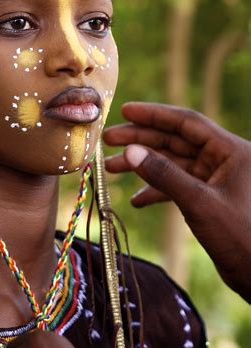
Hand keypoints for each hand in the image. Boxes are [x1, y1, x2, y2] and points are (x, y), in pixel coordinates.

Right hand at [103, 102, 250, 301]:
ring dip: (144, 166)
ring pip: (173, 164)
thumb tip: (131, 151)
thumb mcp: (199, 203)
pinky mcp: (210, 199)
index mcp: (231, 151)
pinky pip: (179, 186)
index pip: (187, 122)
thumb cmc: (240, 237)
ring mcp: (216, 180)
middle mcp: (224, 160)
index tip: (124, 110)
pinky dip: (157, 191)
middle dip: (142, 139)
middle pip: (176, 140)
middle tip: (109, 139)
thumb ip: (164, 175)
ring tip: (112, 168)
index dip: (154, 114)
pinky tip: (136, 201)